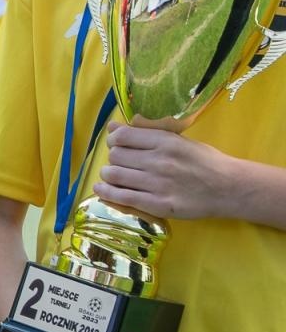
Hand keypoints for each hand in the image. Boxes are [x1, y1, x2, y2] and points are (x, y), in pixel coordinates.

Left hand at [95, 124, 231, 220]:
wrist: (230, 189)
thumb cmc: (205, 161)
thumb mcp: (179, 139)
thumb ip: (146, 133)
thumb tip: (112, 127)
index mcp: (165, 141)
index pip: (122, 136)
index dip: (114, 139)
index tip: (117, 144)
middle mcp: (159, 161)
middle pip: (115, 155)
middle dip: (113, 158)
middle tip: (120, 162)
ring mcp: (157, 184)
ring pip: (114, 175)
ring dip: (109, 174)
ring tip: (114, 175)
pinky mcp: (158, 205)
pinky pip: (121, 197)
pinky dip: (106, 192)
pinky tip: (102, 190)